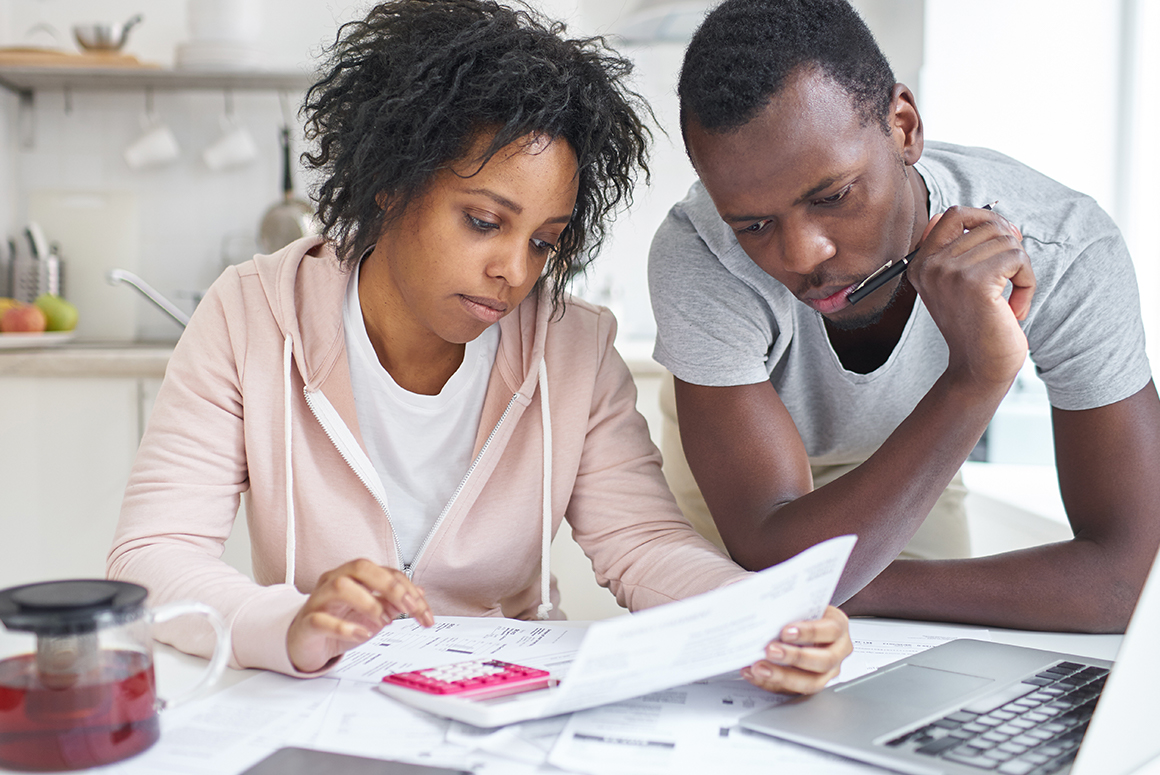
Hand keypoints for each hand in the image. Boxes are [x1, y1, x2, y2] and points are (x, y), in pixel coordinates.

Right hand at [287, 558, 434, 672]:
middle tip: (408, 609)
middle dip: (390, 586)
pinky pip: (321, 620)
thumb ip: (393, 602)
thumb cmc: (337, 623)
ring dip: (369, 603)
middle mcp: (334, 581)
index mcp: (353, 576)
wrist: (305, 643)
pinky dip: (345, 627)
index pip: (385, 572)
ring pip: (340, 586)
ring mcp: (319, 600)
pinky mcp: (307, 623)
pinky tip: (362, 634)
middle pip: (361, 567)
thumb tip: (418, 595)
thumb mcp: (372, 613)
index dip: (407, 589)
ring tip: (383, 622)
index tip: (423, 611)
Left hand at [742, 605, 850, 693]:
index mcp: (837, 626)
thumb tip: (761, 599)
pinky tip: (753, 673)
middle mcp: (837, 651)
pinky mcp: (809, 684)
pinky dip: (770, 683)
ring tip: (759, 667)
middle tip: (770, 650)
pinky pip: (792, 691)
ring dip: (782, 676)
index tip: (785, 631)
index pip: (830, 630)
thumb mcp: (796, 600)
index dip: (809, 632)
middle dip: (794, 657)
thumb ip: (786, 602)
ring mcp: (827, 671)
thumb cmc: (797, 610)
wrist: (794, 621)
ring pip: (811, 682)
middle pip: (823, 660)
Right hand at [908, 205, 1033, 390]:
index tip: (1004, 244)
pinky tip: (1016, 308)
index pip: (953, 214)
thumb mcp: (963, 285)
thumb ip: (968, 250)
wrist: (980, 369)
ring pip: (1007, 241)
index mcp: (921, 264)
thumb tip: (997, 219)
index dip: (985, 219)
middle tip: (1012, 279)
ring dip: (1021, 270)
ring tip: (1011, 299)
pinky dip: (1028, 283)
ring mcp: (949, 272)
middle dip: (1010, 249)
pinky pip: (1018, 259)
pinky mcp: (975, 282)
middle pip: (988, 225)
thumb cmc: (978, 327)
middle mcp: (929, 265)